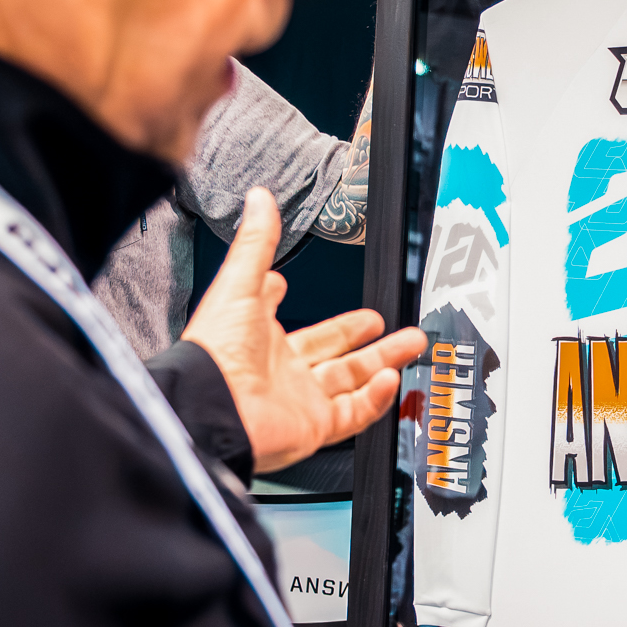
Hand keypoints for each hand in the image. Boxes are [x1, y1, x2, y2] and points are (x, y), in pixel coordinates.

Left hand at [183, 188, 426, 471]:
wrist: (213, 408)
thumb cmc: (216, 353)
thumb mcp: (239, 284)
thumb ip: (257, 243)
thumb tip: (260, 200)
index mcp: (262, 338)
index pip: (296, 319)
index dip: (310, 304)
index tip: (331, 288)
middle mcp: (284, 372)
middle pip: (336, 352)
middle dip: (365, 336)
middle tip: (386, 323)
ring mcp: (301, 401)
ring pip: (353, 381)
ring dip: (385, 361)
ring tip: (413, 343)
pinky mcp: (315, 426)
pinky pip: (355, 412)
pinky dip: (377, 397)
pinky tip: (391, 377)